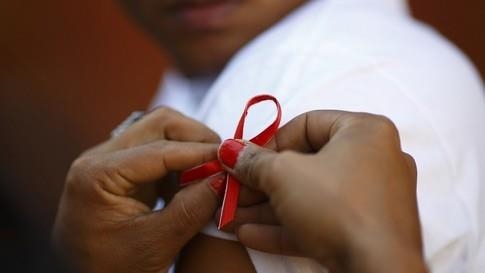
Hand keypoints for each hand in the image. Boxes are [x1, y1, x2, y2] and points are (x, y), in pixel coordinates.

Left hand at [53, 108, 221, 272]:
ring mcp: (110, 161)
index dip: (200, 153)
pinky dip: (181, 161)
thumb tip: (224, 179)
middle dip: (196, 138)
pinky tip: (192, 182)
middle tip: (222, 161)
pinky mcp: (122, 170)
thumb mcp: (153, 245)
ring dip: (189, 148)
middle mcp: (99, 158)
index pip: (159, 150)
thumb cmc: (111, 270)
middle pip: (158, 125)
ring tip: (209, 173)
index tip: (231, 161)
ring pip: (160, 132)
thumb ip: (191, 210)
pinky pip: (158, 150)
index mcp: (96, 175)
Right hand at [218, 111, 426, 272]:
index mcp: (365, 132)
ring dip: (267, 207)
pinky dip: (288, 226)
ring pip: (310, 196)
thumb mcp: (284, 175)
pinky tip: (249, 234)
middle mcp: (374, 161)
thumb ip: (254, 161)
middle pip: (306, 164)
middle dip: (262, 181)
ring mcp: (372, 199)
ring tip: (231, 215)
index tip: (245, 161)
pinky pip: (322, 221)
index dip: (270, 142)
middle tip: (234, 190)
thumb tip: (231, 151)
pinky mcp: (365, 232)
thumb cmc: (335, 205)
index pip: (307, 124)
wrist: (378, 271)